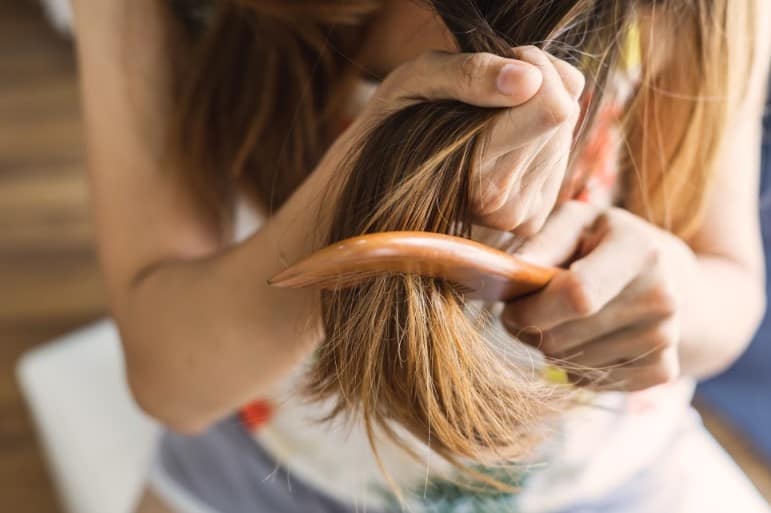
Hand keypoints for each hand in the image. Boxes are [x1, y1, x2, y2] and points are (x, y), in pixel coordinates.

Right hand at [327, 46, 584, 235]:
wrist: (377, 184)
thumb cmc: (394, 123)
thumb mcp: (417, 79)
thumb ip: (469, 74)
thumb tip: (529, 80)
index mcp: (474, 169)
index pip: (552, 107)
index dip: (530, 70)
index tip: (497, 67)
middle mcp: (500, 203)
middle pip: (563, 115)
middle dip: (533, 90)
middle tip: (486, 96)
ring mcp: (517, 217)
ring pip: (564, 134)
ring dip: (533, 113)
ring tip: (485, 122)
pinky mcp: (529, 220)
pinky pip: (561, 158)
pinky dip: (536, 140)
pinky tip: (499, 144)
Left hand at [502, 201, 697, 391]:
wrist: (667, 275)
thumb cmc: (603, 242)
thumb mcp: (576, 223)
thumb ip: (542, 242)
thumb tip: (512, 271)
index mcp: (638, 250)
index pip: (577, 295)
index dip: (531, 308)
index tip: (510, 305)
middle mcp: (660, 296)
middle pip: (564, 337)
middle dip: (529, 330)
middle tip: (524, 312)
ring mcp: (665, 337)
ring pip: (571, 364)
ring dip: (549, 348)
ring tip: (558, 320)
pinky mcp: (662, 369)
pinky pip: (591, 383)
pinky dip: (575, 368)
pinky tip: (584, 339)